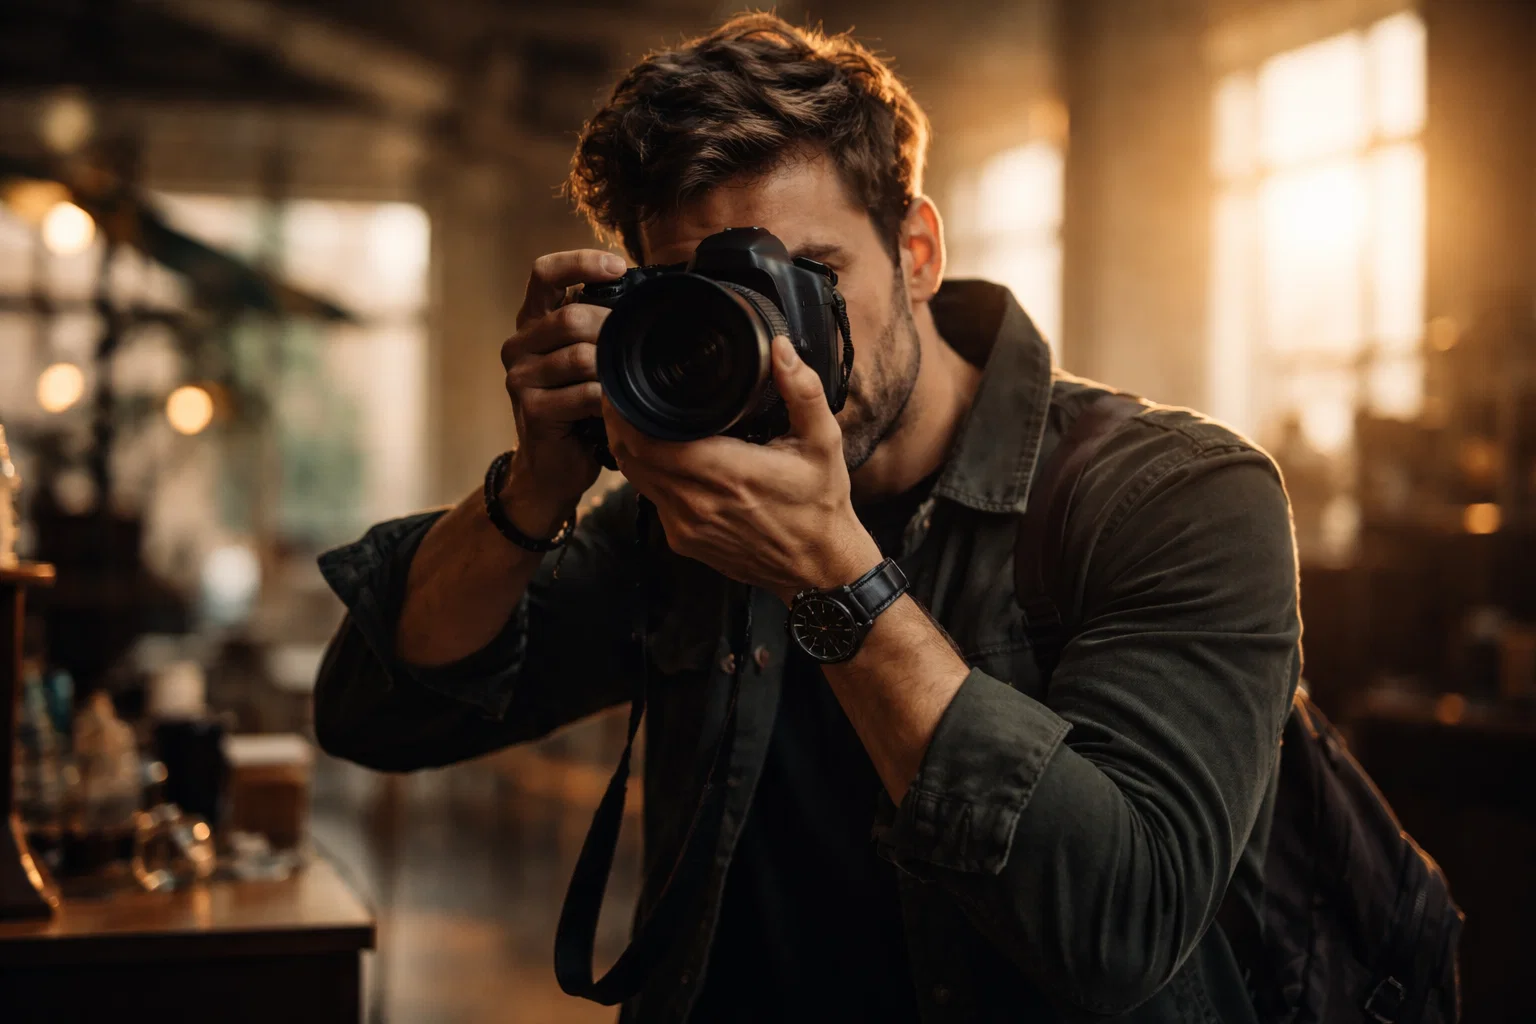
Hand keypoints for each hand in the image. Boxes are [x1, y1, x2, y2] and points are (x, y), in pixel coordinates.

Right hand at [499, 249, 626, 531]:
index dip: (581, 263)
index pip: (545, 273)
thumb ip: (601, 328)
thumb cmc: (579, 408)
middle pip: (571, 316)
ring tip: (632, 380)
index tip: (620, 268)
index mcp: (532, 322)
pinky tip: (621, 406)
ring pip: (580, 356)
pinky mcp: (532, 410)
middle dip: (614, 328)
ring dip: (614, 368)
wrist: (553, 468)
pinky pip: (583, 394)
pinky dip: (610, 399)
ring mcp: (520, 378)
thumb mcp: (588, 360)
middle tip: (642, 345)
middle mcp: (518, 344)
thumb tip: (652, 299)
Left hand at [603, 335, 882, 601]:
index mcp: (727, 474)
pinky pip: (652, 499)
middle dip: (619, 422)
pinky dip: (648, 473)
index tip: (623, 382)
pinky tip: (659, 454)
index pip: (648, 439)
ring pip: (635, 478)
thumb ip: (802, 392)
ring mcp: (686, 527)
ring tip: (633, 415)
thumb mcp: (823, 443)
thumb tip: (780, 349)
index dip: (625, 410)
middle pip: (630, 456)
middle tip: (621, 390)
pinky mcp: (683, 541)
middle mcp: (697, 503)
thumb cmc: (821, 506)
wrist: (820, 570)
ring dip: (629, 447)